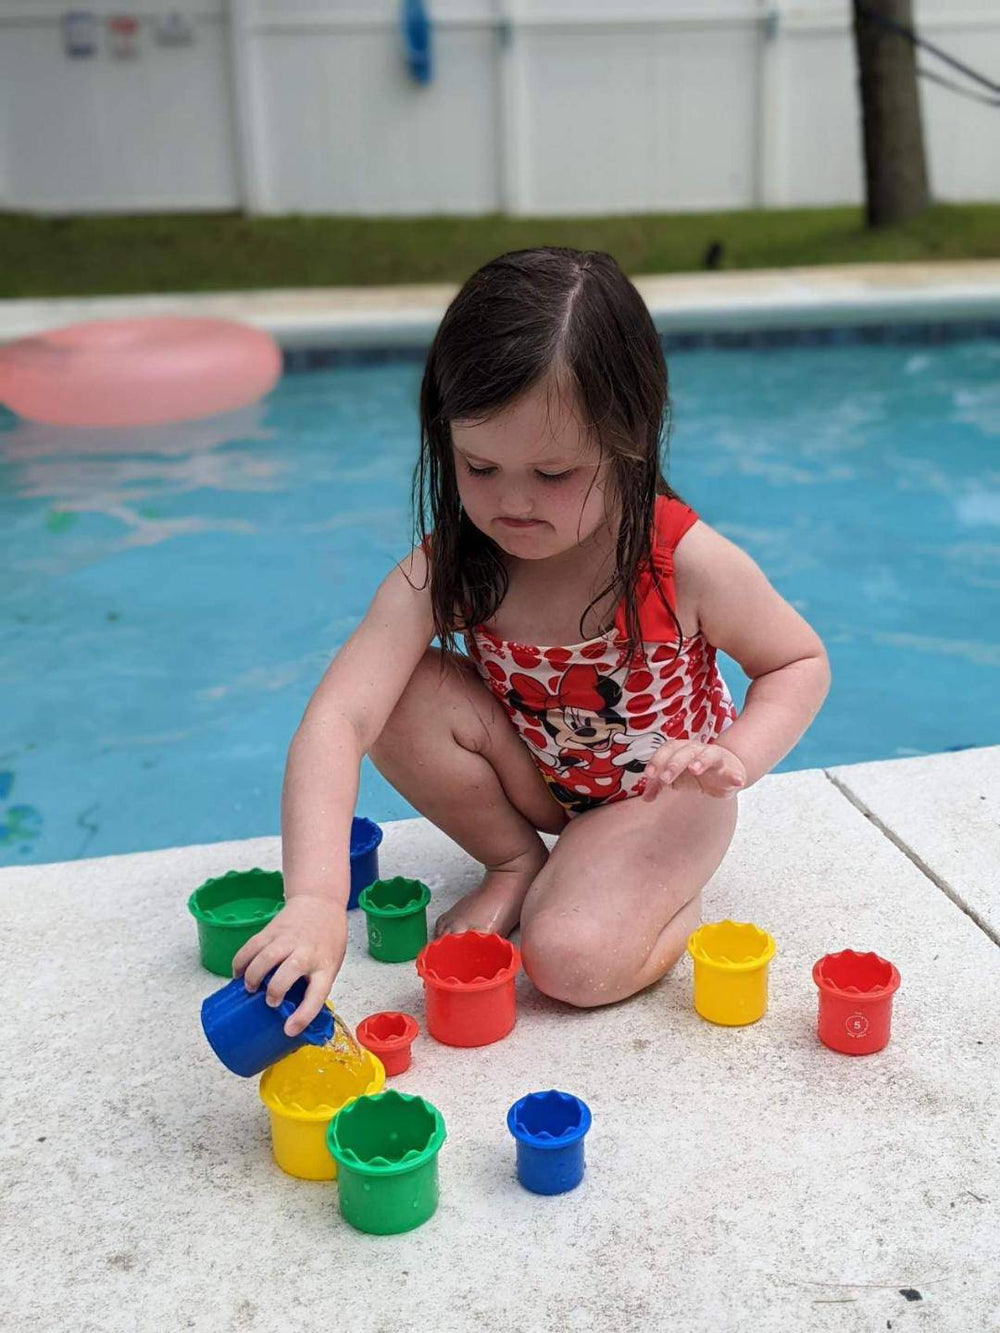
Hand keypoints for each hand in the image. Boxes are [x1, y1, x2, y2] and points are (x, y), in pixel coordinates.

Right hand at [232, 895, 346, 1036]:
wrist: (320, 902)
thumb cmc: (327, 939)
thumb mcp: (331, 964)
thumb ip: (312, 986)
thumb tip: (291, 1017)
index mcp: (325, 966)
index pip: (316, 994)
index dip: (303, 1015)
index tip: (289, 1029)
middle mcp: (306, 952)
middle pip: (288, 972)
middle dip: (275, 991)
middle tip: (269, 1002)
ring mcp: (287, 939)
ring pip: (264, 957)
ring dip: (253, 976)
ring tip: (250, 988)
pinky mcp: (271, 930)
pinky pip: (250, 946)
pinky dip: (240, 962)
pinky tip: (238, 973)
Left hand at [641, 740, 745, 800]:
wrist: (725, 770)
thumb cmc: (696, 772)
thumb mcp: (676, 779)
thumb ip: (658, 786)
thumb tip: (645, 798)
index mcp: (681, 749)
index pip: (668, 749)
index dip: (657, 760)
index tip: (649, 774)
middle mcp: (698, 750)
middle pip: (685, 751)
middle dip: (673, 764)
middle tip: (664, 779)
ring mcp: (715, 758)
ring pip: (709, 754)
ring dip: (701, 761)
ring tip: (694, 770)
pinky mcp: (731, 770)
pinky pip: (734, 771)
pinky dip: (736, 776)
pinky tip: (737, 781)